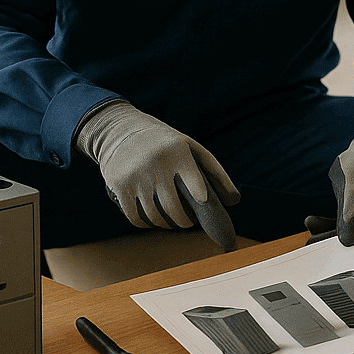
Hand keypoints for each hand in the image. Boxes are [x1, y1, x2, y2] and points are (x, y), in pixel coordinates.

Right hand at [76, 101, 240, 250]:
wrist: (121, 130)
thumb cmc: (165, 143)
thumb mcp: (190, 147)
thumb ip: (214, 172)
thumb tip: (234, 201)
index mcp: (177, 152)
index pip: (194, 181)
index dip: (201, 197)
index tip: (203, 204)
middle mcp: (156, 164)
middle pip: (174, 208)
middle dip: (184, 221)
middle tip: (187, 222)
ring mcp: (136, 177)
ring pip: (155, 216)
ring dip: (166, 224)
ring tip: (172, 221)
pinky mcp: (119, 186)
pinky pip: (136, 217)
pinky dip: (147, 224)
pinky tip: (153, 219)